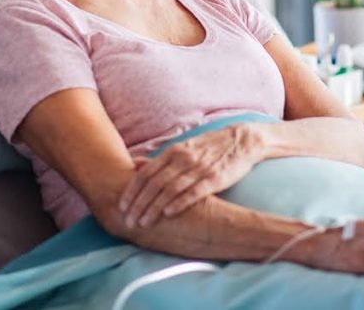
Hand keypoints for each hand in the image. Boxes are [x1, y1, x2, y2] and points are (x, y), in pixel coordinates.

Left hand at [118, 124, 263, 227]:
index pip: (146, 172)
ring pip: (170, 189)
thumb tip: (134, 164)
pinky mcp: (214, 178)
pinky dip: (179, 202)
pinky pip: (194, 192)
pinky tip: (168, 213)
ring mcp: (199, 168)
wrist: (241, 141)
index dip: (132, 190)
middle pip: (154, 183)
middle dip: (139, 203)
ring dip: (154, 207)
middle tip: (128, 220)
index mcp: (173, 151)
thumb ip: (159, 159)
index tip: (121, 206)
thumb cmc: (209, 148)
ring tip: (143, 222)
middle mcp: (183, 159)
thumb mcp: (182, 148)